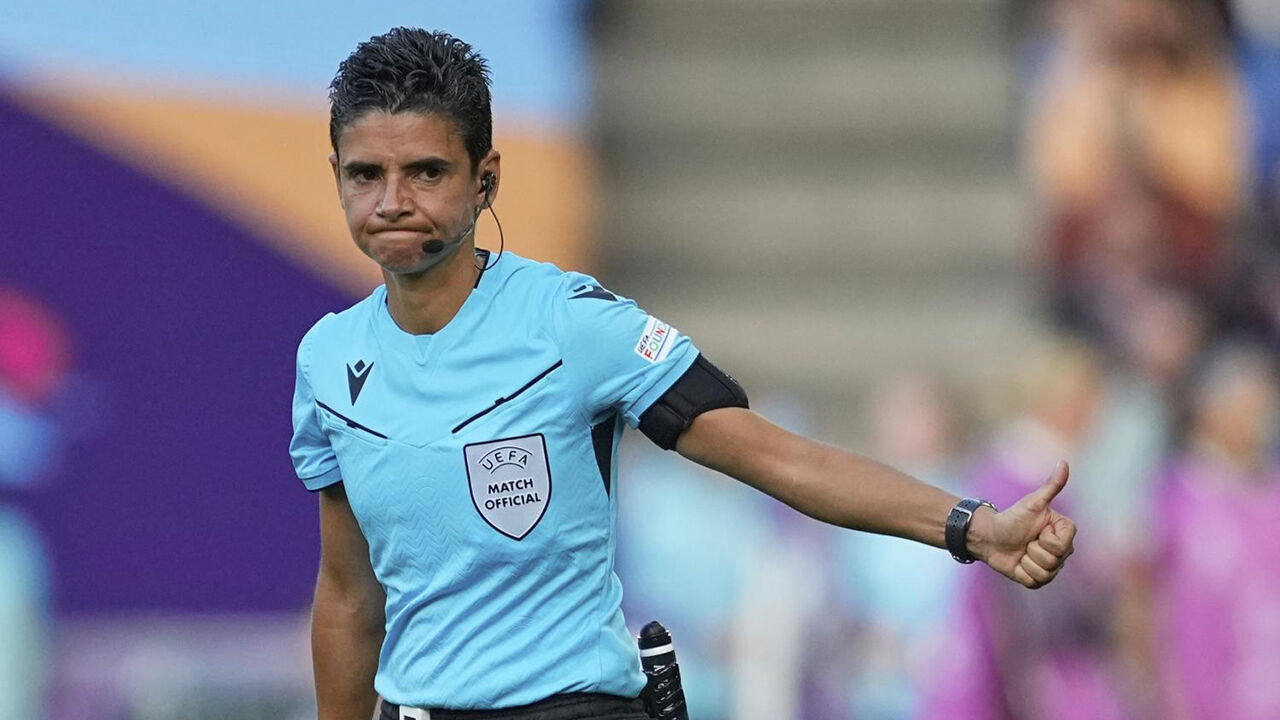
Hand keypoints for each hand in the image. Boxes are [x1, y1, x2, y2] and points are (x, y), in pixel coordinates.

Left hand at [970, 460, 1076, 588]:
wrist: (990, 536)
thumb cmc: (1011, 517)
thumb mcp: (1032, 502)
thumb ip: (1051, 485)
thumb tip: (1064, 462)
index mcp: (1064, 533)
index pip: (1063, 545)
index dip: (1046, 540)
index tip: (1037, 530)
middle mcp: (1062, 551)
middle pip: (1055, 561)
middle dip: (1034, 550)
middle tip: (1026, 541)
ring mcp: (1051, 566)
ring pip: (1046, 573)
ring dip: (1027, 561)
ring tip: (1021, 551)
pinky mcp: (1037, 579)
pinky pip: (1035, 582)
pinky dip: (1022, 572)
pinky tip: (1018, 562)